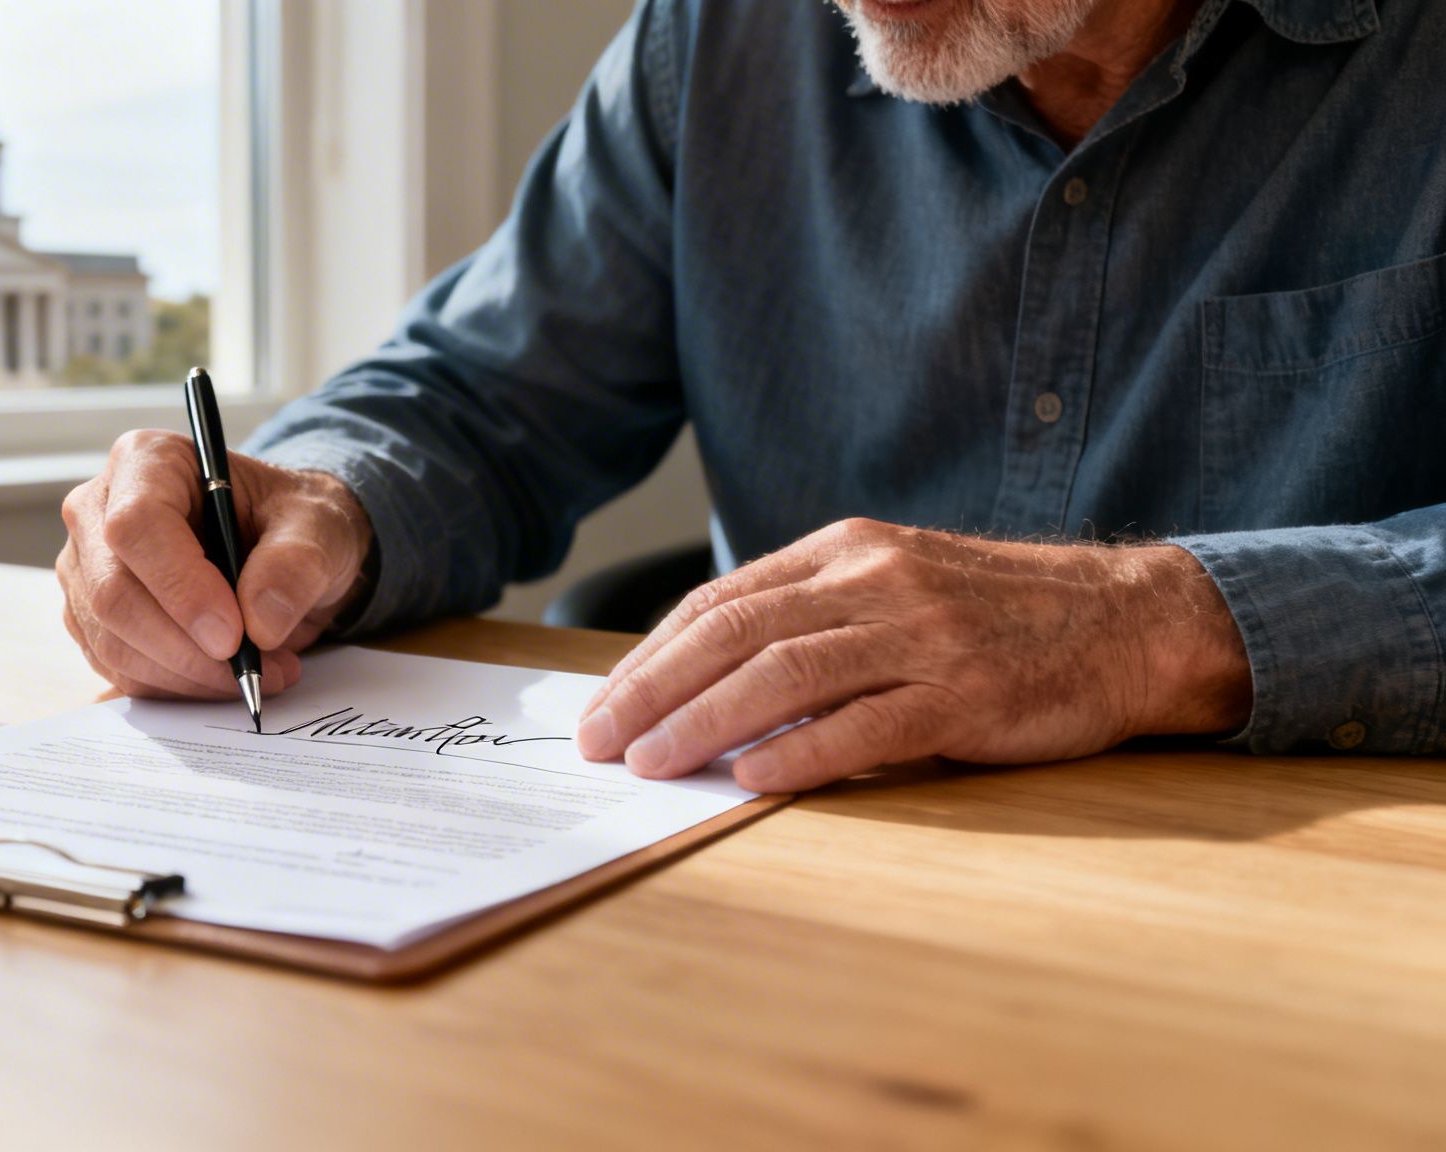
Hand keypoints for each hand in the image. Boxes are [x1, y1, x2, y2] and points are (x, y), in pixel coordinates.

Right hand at [57, 429, 374, 698]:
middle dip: (187, 648)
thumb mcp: (318, 526)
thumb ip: (296, 563)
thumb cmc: (290, 521)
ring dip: (188, 675)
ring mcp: (88, 569)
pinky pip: (120, 669)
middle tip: (253, 669)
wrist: (281, 550)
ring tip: (258, 672)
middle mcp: (99, 511)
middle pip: (115, 593)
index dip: (180, 586)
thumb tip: (259, 622)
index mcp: (147, 461)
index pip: (136, 525)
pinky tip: (223, 677)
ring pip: (114, 641)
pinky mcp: (93, 619)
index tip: (233, 635)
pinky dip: (175, 686)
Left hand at [575, 519, 1250, 792]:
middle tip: (599, 740)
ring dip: (705, 722)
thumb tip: (706, 685)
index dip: (651, 655)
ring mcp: (922, 635)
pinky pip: (867, 723)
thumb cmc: (998, 616)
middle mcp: (876, 582)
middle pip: (735, 633)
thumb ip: (811, 620)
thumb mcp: (896, 586)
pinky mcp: (967, 692)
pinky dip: (802, 753)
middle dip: (653, 689)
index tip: (605, 704)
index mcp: (847, 550)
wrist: (1129, 621)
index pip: (721, 601)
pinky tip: (752, 780)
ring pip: (785, 674)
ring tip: (651, 764)